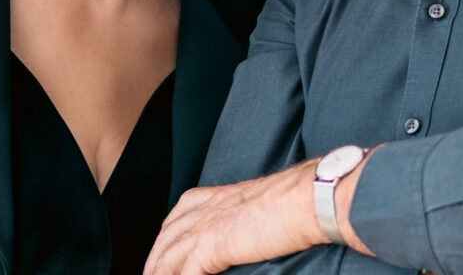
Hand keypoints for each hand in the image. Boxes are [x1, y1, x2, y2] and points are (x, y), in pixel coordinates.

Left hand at [144, 158, 323, 274]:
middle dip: (155, 259)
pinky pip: (183, 273)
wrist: (307, 199)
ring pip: (167, 257)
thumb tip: (245, 233)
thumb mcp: (260, 203)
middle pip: (166, 236)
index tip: (163, 249)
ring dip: (159, 273)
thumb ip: (243, 216)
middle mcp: (207, 207)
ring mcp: (206, 226)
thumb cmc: (297, 200)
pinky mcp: (211, 246)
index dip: (168, 234)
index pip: (180, 213)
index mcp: (218, 196)